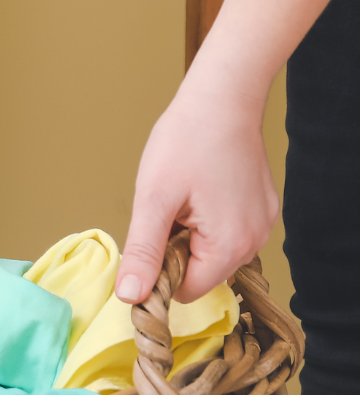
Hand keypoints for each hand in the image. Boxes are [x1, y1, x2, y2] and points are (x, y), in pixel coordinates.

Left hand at [115, 85, 278, 304]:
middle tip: (165, 209)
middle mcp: (256, 241)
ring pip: (211, 251)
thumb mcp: (154, 199)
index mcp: (231, 246)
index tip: (147, 240)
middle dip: (175, 249)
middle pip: (200, 272)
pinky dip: (205, 219)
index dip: (159, 273)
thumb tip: (131, 297)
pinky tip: (199, 190)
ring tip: (183, 197)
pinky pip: (226, 231)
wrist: (222, 98)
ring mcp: (262, 224)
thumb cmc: (187, 141)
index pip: (186, 291)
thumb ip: (143, 252)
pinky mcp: (261, 208)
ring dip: (189, 234)